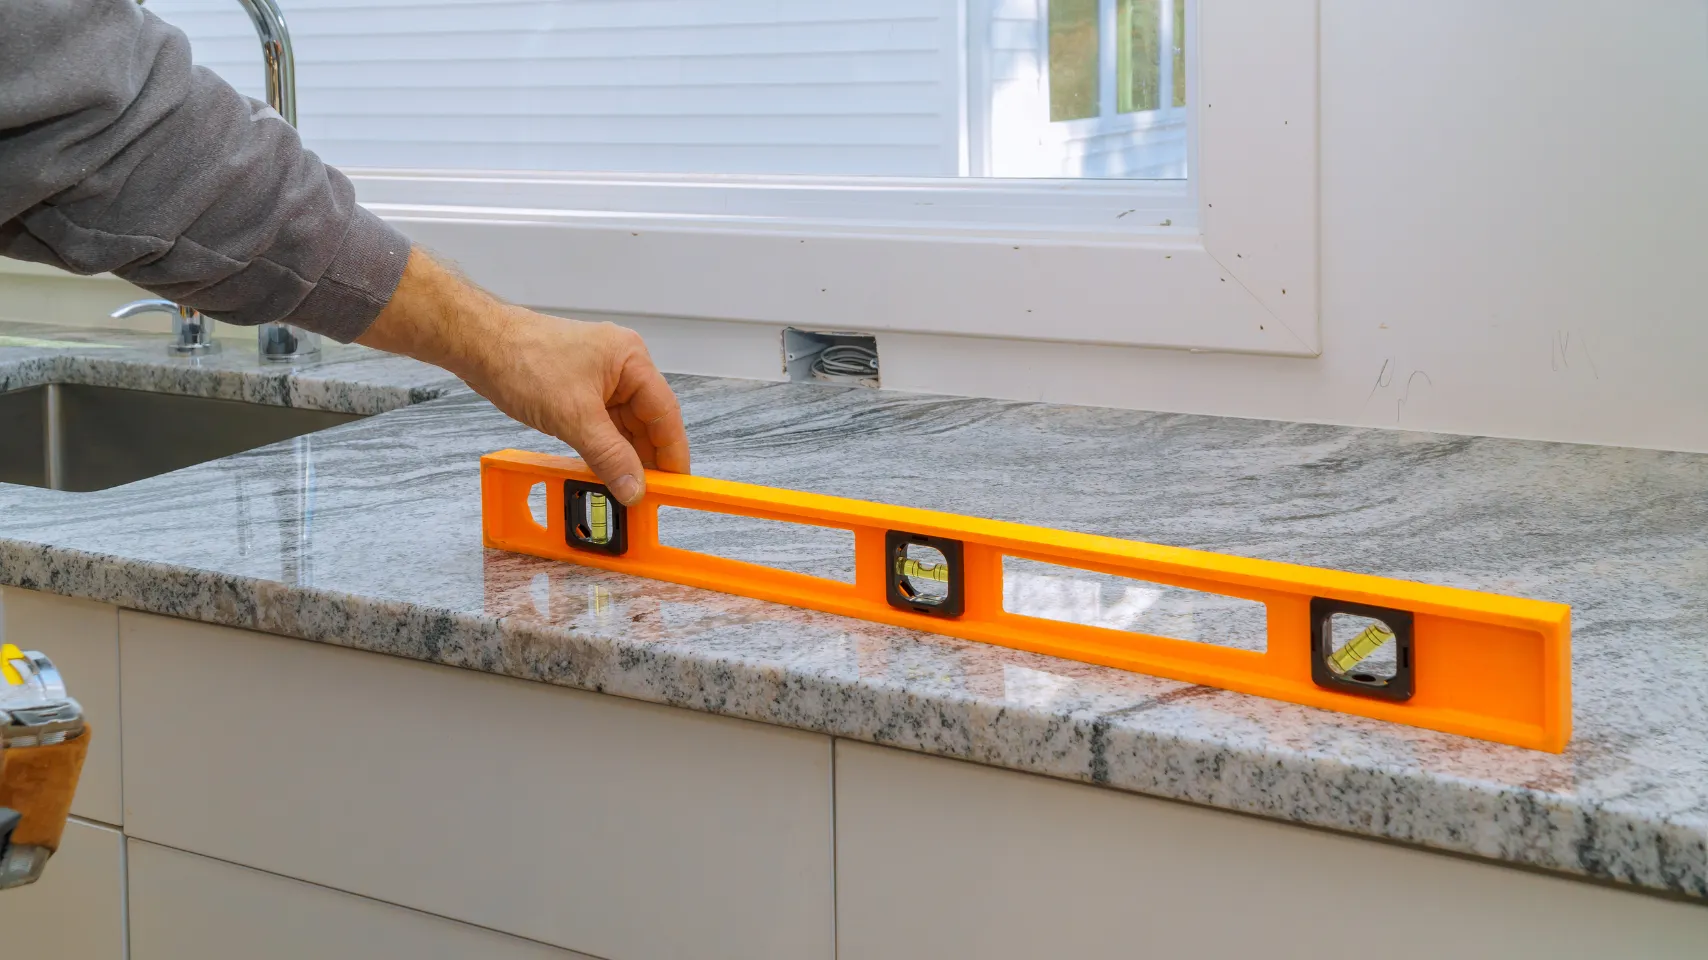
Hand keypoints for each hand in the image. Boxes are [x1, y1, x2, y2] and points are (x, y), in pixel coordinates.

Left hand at [356, 248, 689, 503]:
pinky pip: (600, 425)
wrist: (478, 344)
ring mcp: (598, 378)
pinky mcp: (577, 389)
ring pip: (622, 426)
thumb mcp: (574, 417)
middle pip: (646, 421)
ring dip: (621, 456)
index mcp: (630, 360)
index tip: (676, 484)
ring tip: (622, 488)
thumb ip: (609, 456)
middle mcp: (620, 366)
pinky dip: (602, 448)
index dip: (672, 452)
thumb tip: (634, 487)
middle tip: (645, 494)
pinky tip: (600, 471)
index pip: (665, 413)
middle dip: (645, 459)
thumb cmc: (523, 359)